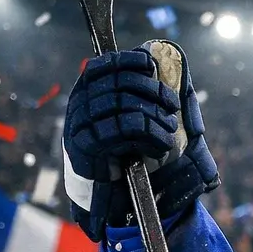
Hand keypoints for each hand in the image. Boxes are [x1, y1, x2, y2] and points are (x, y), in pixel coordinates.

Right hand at [63, 41, 218, 242]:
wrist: (108, 194)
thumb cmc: (125, 152)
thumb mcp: (132, 118)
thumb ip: (138, 92)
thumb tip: (153, 58)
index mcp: (87, 92)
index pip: (104, 66)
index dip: (128, 62)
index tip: (149, 65)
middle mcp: (80, 105)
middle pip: (120, 85)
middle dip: (153, 93)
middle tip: (172, 108)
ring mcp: (80, 126)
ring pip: (125, 108)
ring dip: (156, 118)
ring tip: (169, 132)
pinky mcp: (86, 148)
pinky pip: (123, 132)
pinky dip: (150, 137)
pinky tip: (159, 147)